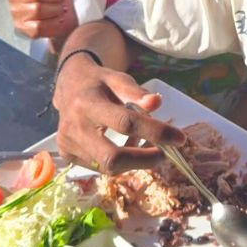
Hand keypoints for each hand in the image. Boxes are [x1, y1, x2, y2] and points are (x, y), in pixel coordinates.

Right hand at [52, 53, 185, 172]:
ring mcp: (67, 144)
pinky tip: (123, 147)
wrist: (68, 86)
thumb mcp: (117, 78)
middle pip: (113, 158)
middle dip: (144, 160)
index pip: (125, 123)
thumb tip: (156, 103)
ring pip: (108, 167)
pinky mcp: (66, 155)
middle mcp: (74, 127)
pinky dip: (118, 163)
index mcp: (87, 103)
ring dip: (132, 160)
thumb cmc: (98, 83)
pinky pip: (100, 168)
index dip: (155, 132)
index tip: (179, 138)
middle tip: (163, 153)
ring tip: (141, 143)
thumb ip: (136, 92)